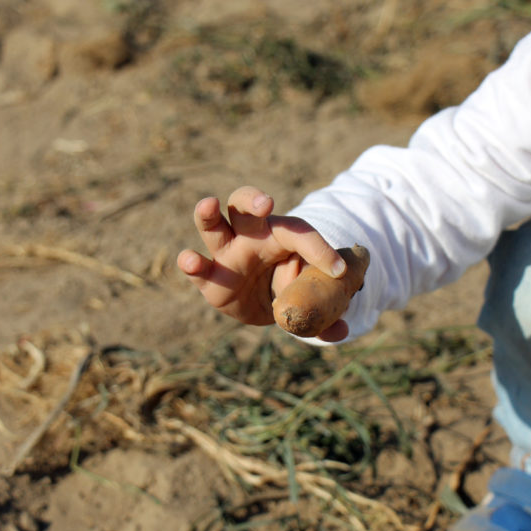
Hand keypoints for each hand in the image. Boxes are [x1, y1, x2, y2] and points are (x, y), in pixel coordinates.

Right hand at [177, 186, 348, 341]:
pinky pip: (198, 268)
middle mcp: (249, 236)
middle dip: (252, 199)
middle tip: (266, 203)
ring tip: (209, 204)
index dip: (319, 249)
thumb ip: (324, 312)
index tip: (339, 271)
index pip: (298, 233)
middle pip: (243, 203)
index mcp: (280, 234)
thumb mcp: (310, 296)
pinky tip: (189, 260)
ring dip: (208, 213)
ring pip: (212, 224)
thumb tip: (341, 332)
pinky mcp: (209, 278)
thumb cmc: (291, 286)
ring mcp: (225, 253)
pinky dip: (190, 263)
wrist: (265, 302)